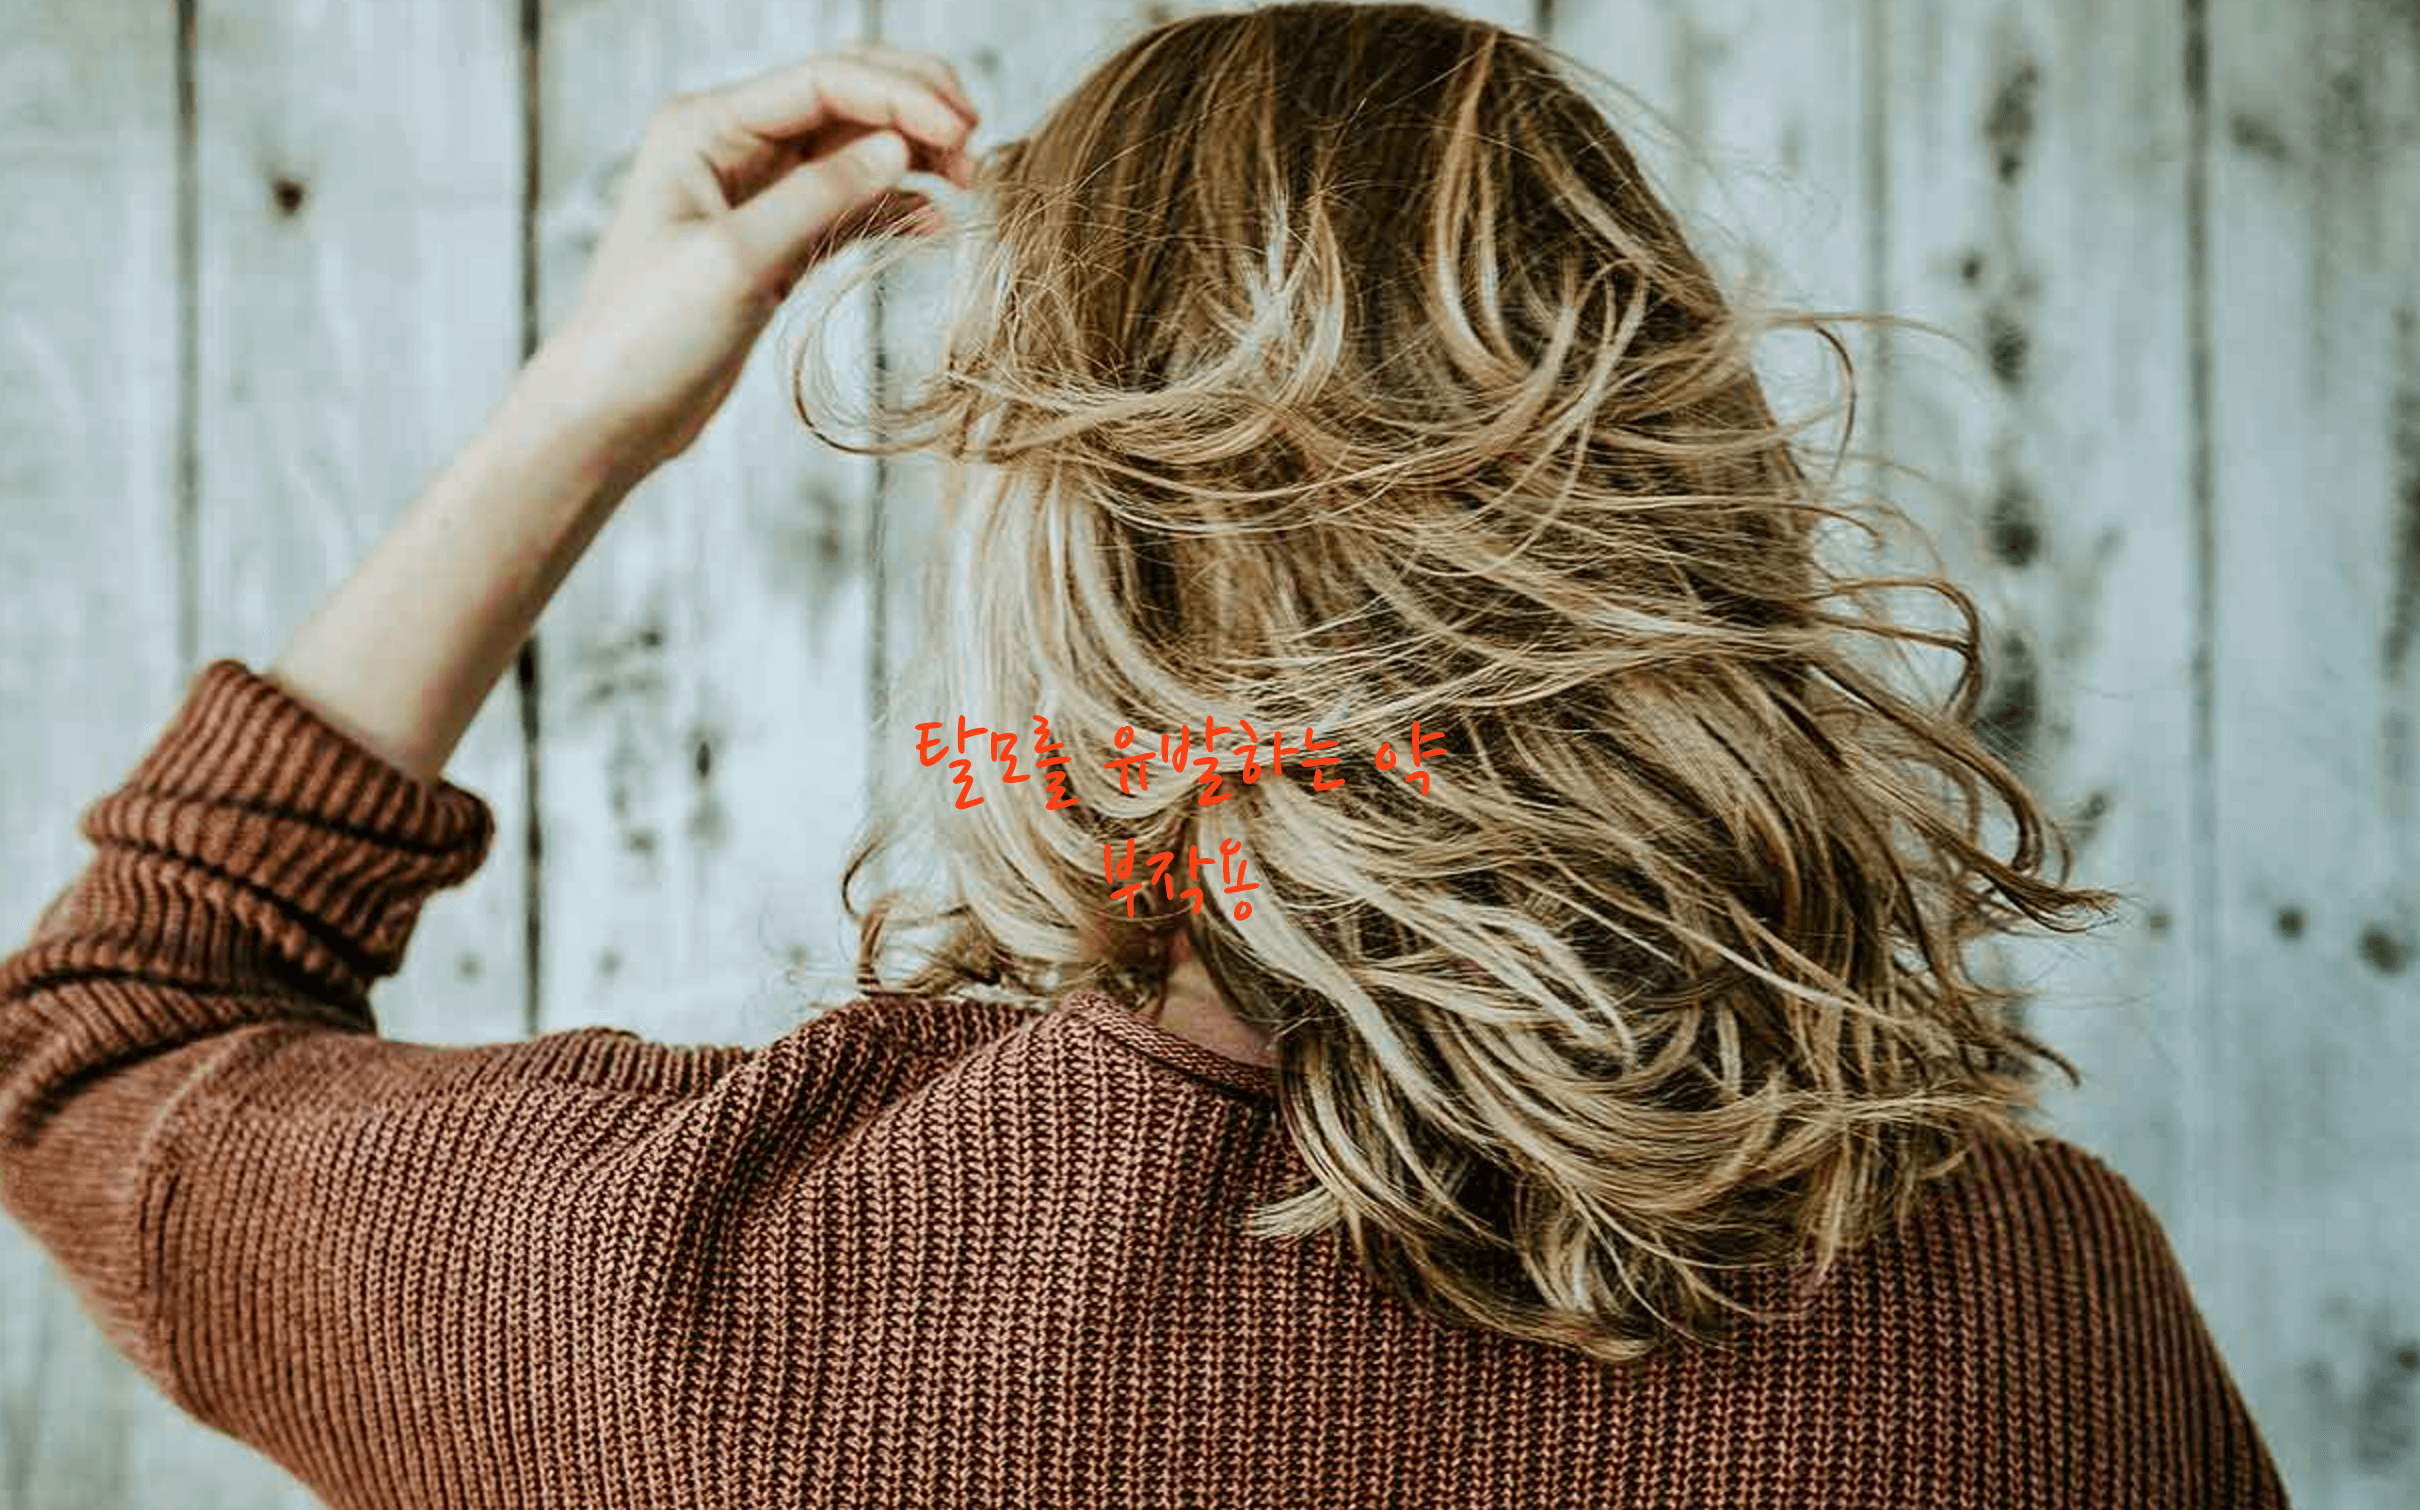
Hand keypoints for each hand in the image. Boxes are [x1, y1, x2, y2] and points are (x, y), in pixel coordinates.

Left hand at [526, 47, 979, 477]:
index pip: (824, 81)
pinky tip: (934, 226)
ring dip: (914, 159)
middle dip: (915, 110)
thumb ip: (818, 197)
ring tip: (969, 187)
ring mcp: (757, 192)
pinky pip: (849, 205)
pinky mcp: (776, 242)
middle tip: (978, 143)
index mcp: (706, 127)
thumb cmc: (647, 335)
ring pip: (855, 150)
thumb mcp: (736, 260)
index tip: (963, 132)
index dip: (901, 97)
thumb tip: (899, 150)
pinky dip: (895, 209)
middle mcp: (732, 145)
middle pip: (845, 97)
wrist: (609, 412)